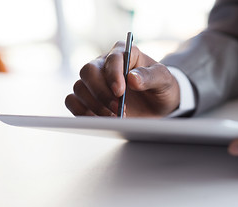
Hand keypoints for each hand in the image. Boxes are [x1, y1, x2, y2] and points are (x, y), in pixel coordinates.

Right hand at [65, 41, 179, 116]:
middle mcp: (104, 65)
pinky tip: (99, 121)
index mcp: (124, 53)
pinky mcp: (87, 98)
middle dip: (101, 93)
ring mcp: (94, 82)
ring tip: (114, 117)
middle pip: (88, 71)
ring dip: (94, 105)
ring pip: (79, 88)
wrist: (157, 105)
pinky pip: (72, 102)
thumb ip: (151, 76)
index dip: (113, 74)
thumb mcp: (164, 80)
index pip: (112, 58)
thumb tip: (132, 78)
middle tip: (118, 109)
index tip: (120, 92)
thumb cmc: (160, 87)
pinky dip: (82, 112)